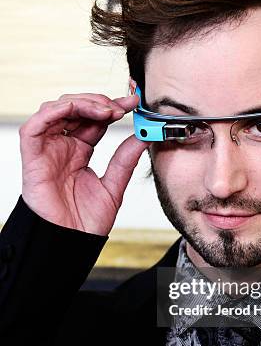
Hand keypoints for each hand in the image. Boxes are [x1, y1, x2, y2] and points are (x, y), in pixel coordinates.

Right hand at [19, 92, 149, 234]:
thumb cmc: (85, 222)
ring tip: (105, 111)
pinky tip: (77, 109)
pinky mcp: (32, 157)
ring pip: (55, 110)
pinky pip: (34, 126)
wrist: (71, 243)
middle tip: (122, 107)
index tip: (133, 103)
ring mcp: (47, 150)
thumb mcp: (114, 186)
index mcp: (80, 151)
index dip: (111, 107)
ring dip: (81, 102)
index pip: (94, 119)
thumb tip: (143, 137)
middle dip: (99, 102)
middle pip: (75, 109)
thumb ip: (125, 160)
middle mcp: (62, 147)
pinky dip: (54, 111)